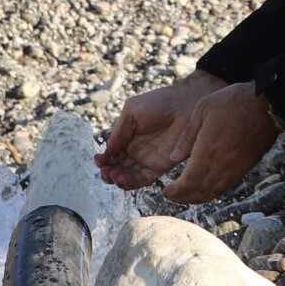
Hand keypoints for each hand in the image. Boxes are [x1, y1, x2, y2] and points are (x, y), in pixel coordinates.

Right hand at [99, 70, 224, 189]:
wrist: (185, 105)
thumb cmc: (160, 102)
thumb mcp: (133, 110)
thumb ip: (120, 131)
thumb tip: (108, 151)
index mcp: (127, 137)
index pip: (112, 155)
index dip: (104, 160)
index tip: (99, 160)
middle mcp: (136, 151)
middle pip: (118, 169)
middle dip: (108, 172)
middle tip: (105, 171)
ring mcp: (148, 160)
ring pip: (128, 177)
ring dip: (118, 180)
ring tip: (114, 175)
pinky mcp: (160, 167)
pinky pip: (143, 179)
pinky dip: (132, 183)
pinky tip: (124, 178)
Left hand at [162, 81, 281, 204]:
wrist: (265, 104)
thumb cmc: (232, 102)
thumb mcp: (202, 111)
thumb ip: (186, 137)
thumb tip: (173, 158)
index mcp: (207, 151)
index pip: (188, 183)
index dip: (175, 192)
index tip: (166, 191)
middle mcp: (221, 165)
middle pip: (199, 193)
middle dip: (183, 198)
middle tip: (172, 196)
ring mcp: (235, 169)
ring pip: (213, 193)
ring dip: (197, 198)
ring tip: (186, 194)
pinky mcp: (245, 168)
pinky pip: (226, 187)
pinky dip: (212, 191)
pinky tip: (206, 186)